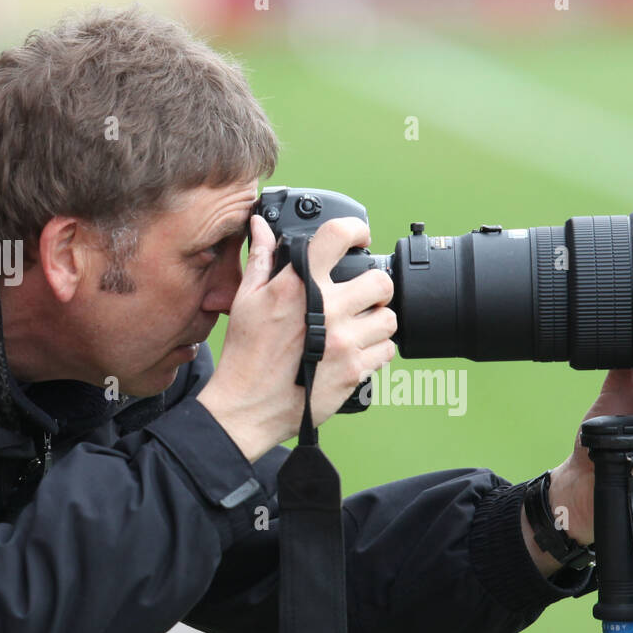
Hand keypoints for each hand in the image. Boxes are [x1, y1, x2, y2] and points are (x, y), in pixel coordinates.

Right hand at [197, 214, 397, 461]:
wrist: (247, 407)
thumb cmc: (245, 355)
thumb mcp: (245, 300)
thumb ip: (261, 259)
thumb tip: (262, 226)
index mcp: (299, 285)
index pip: (338, 236)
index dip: (356, 230)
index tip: (360, 237)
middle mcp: (327, 309)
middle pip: (380, 281)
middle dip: (375, 286)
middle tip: (364, 295)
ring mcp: (344, 341)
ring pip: (388, 318)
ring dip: (378, 320)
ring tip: (360, 326)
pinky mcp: (354, 370)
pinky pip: (387, 351)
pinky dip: (377, 350)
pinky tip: (358, 351)